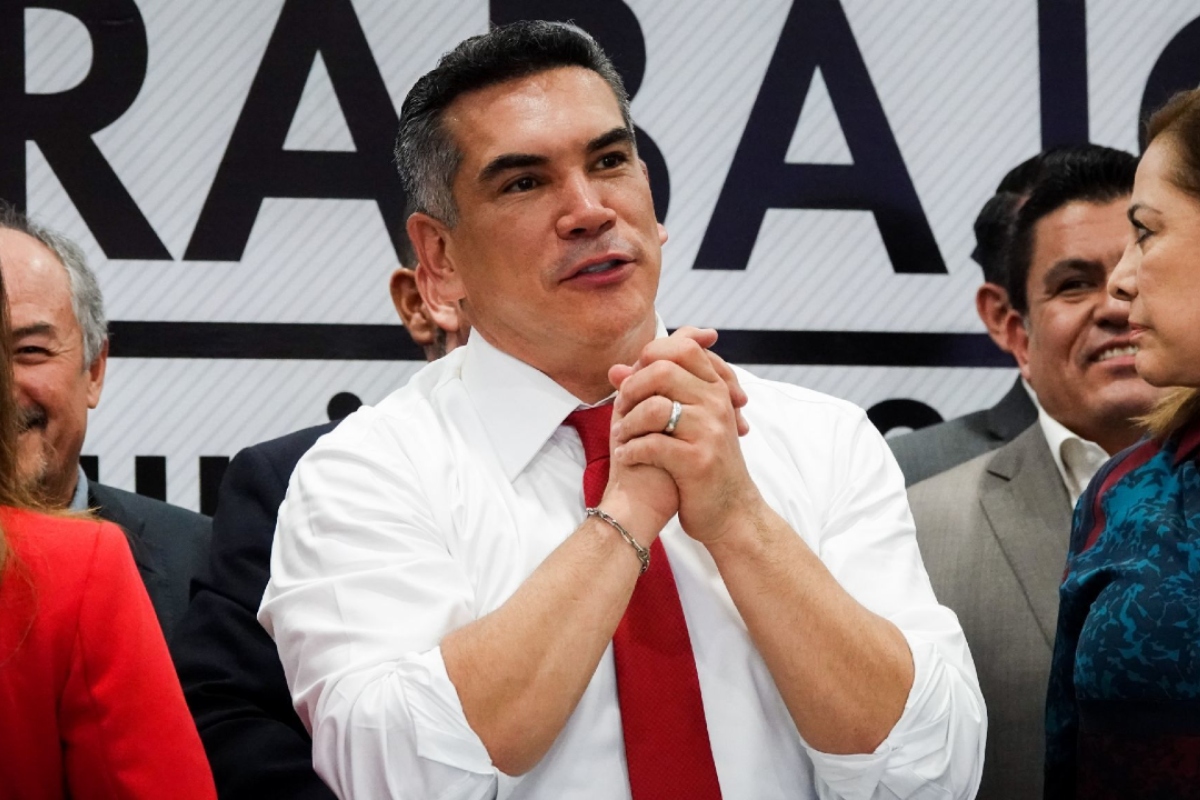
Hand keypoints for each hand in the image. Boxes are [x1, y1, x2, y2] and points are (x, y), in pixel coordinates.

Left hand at [609, 330, 762, 544]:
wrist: (732, 513)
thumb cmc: (702, 464)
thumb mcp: (687, 423)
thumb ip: (656, 392)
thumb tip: (615, 369)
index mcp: (716, 389)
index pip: (684, 347)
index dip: (651, 356)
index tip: (635, 380)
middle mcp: (717, 404)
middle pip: (663, 370)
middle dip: (632, 389)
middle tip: (621, 409)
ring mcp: (710, 431)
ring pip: (655, 406)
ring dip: (628, 423)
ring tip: (622, 436)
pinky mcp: (698, 461)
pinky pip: (653, 444)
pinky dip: (632, 450)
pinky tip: (626, 457)